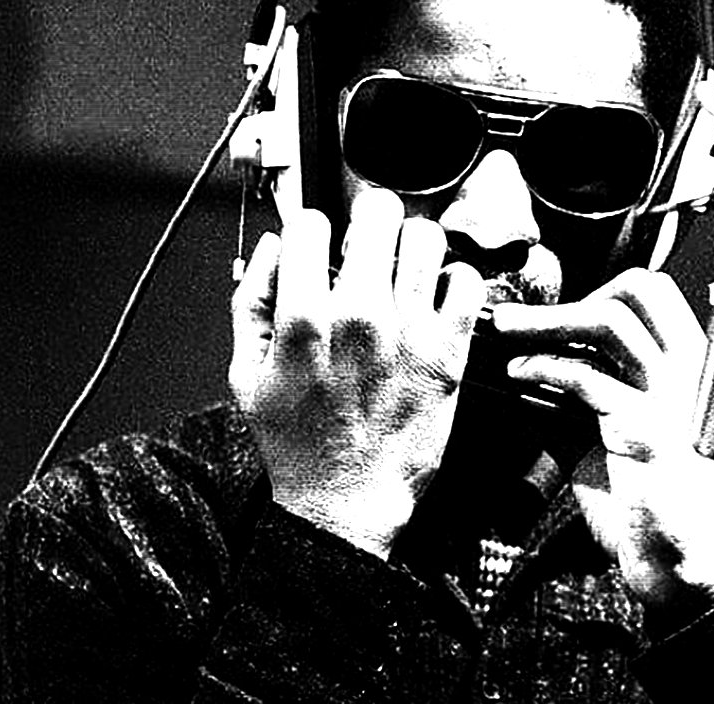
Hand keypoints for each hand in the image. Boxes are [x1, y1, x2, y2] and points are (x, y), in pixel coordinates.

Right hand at [229, 189, 484, 557]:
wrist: (346, 501)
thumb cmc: (296, 442)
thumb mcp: (246, 374)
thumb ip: (252, 301)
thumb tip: (272, 245)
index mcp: (303, 319)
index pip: (310, 223)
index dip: (311, 227)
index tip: (316, 243)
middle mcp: (360, 317)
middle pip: (376, 212)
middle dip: (368, 218)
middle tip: (367, 241)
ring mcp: (410, 333)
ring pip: (427, 237)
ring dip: (413, 244)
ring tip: (404, 266)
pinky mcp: (449, 354)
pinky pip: (468, 283)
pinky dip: (455, 280)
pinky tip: (436, 295)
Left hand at [492, 268, 713, 629]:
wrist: (678, 566)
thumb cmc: (646, 501)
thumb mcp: (614, 431)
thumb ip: (586, 392)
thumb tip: (528, 357)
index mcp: (690, 366)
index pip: (651, 292)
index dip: (599, 291)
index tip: (555, 318)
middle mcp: (691, 372)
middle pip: (637, 291)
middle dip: (569, 296)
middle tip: (515, 317)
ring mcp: (672, 399)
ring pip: (609, 323)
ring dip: (545, 322)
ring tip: (504, 332)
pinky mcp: (647, 431)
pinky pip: (589, 377)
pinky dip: (545, 366)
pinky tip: (519, 373)